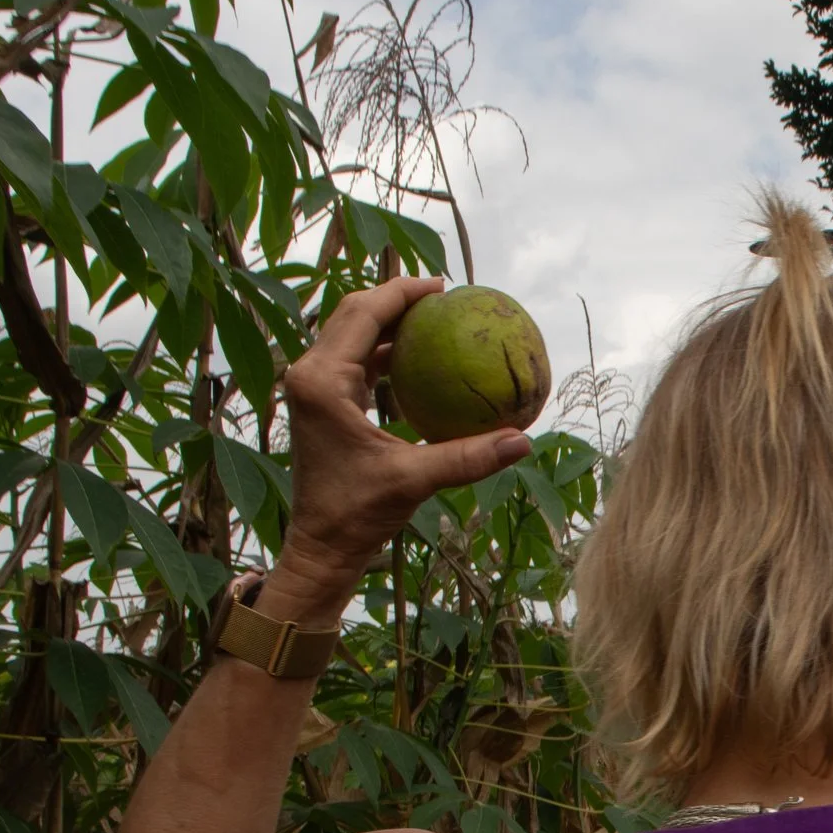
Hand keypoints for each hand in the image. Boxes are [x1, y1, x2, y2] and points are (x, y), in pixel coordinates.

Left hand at [279, 275, 533, 582]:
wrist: (320, 546)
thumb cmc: (357, 514)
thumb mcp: (414, 481)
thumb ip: (467, 457)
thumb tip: (522, 440)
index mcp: (322, 381)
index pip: (363, 314)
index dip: (401, 292)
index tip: (442, 285)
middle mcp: (309, 375)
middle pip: (353, 314)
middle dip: (396, 299)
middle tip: (442, 295)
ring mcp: (312, 389)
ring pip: (351, 335)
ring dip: (389, 323)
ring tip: (434, 319)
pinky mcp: (321, 404)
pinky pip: (354, 362)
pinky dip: (384, 353)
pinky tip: (420, 360)